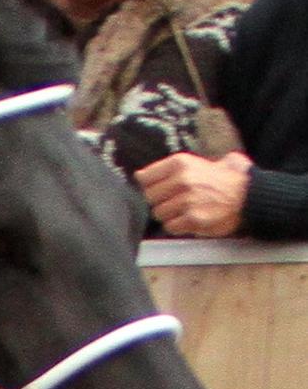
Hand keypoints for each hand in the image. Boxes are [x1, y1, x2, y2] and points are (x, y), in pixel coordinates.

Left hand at [134, 151, 251, 237]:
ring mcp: (187, 201)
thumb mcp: (198, 162)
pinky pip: (171, 226)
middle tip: (174, 201)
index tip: (157, 188)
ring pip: (159, 213)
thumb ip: (170, 169)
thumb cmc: (224, 178)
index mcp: (180, 163)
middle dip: (159, 201)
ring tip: (184, 210)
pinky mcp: (193, 219)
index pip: (145, 177)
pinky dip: (177, 225)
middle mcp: (182, 180)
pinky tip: (189, 219)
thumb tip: (138, 176)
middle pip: (149, 197)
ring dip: (169, 214)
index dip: (149, 186)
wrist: (250, 194)